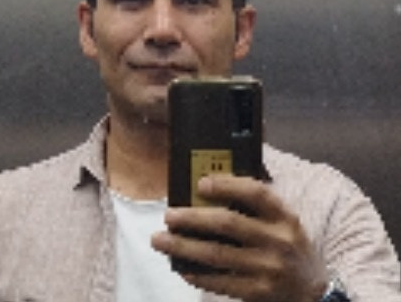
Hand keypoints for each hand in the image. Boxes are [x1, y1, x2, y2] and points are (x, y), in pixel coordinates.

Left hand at [152, 174, 326, 301]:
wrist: (313, 292)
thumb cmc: (289, 247)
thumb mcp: (283, 221)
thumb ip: (255, 206)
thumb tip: (209, 190)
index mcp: (283, 216)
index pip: (255, 193)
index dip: (227, 185)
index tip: (201, 183)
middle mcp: (277, 240)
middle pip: (228, 223)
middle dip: (192, 218)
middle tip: (168, 215)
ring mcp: (268, 268)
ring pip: (217, 254)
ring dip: (183, 247)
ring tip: (160, 240)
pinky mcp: (258, 292)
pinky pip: (220, 282)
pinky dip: (197, 273)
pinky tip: (181, 266)